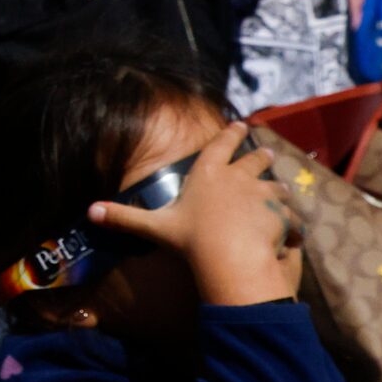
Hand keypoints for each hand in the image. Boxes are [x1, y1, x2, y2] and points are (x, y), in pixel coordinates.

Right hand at [88, 123, 294, 306]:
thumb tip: (89, 211)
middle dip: (260, 155)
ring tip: (278, 191)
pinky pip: (291, 215)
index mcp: (208, 173)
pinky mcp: (282, 214)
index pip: (221, 145)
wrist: (229, 256)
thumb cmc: (190, 238)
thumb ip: (124, 217)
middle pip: (254, 159)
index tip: (240, 125)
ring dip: (276, 188)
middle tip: (266, 153)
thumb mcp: (154, 227)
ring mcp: (263, 194)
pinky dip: (292, 221)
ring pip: (276, 186)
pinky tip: (293, 228)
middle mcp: (238, 177)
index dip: (230, 134)